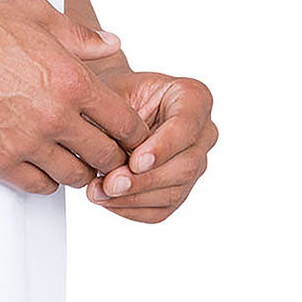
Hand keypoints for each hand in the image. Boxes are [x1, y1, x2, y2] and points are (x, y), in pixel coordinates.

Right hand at [0, 0, 152, 195]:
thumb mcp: (36, 13)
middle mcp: (54, 117)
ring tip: (68, 153)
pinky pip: (40, 187)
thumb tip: (114, 45)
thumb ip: (80, 35)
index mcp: (72, 80)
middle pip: (106, 157)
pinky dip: (46, 178)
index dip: (132, 132)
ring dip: (77, 168)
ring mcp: (25, 143)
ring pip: (75, 177)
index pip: (126, 124)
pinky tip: (40, 160)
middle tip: (100, 147)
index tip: (125, 133)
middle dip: (110, 154)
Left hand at [85, 70, 217, 222]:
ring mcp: (194, 163)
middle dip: (144, 179)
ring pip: (174, 191)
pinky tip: (109, 201)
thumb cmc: (112, 93)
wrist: (107, 108)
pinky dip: (132, 209)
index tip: (135, 162)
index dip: (162, 148)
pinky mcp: (180, 188)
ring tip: (100, 193)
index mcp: (192, 97)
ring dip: (134, 197)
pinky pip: (162, 209)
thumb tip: (110, 155)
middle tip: (111, 183)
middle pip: (185, 165)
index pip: (186, 126)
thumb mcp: (111, 92)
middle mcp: (201, 132)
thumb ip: (115, 119)